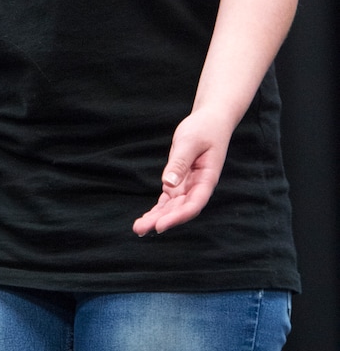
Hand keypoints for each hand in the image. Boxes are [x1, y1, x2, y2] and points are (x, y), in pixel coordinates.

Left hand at [132, 108, 232, 236]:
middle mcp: (198, 187)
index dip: (177, 217)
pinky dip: (159, 207)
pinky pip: (169, 198)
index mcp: (207, 179)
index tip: (160, 226)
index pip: (193, 204)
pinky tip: (147, 217)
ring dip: (157, 217)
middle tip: (140, 230)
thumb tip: (167, 184)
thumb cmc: (204, 128)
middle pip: (180, 210)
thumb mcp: (190, 141)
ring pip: (173, 206)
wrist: (211, 120)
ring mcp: (189, 185)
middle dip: (161, 220)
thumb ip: (180, 162)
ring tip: (138, 228)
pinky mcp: (180, 180)